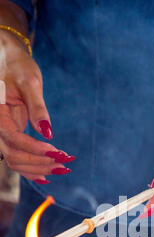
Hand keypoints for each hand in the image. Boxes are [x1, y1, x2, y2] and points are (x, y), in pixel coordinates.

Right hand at [0, 30, 73, 182]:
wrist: (9, 61)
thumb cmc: (18, 67)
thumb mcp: (30, 82)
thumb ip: (37, 108)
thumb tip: (47, 133)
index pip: (14, 140)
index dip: (35, 149)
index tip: (57, 151)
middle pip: (14, 156)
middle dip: (40, 162)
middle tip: (65, 162)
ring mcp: (3, 134)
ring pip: (15, 162)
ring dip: (39, 168)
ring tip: (63, 167)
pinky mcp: (11, 136)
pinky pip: (18, 158)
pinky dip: (32, 169)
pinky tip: (48, 175)